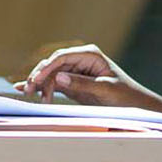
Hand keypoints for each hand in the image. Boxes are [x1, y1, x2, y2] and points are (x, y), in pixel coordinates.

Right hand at [16, 46, 161, 126]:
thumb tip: (58, 77)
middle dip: (39, 76)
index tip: (36, 79)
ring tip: (29, 95)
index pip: (62, 57)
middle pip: (53, 64)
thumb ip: (81, 83)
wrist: (134, 106)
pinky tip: (27, 90)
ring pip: (50, 74)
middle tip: (29, 90)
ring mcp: (75, 71)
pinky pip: (53, 83)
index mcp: (90, 55)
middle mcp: (80, 60)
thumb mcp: (104, 89)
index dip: (47, 67)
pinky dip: (41, 87)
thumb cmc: (124, 96)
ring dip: (39, 83)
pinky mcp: (72, 83)